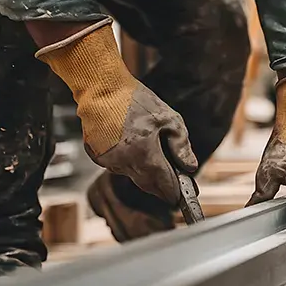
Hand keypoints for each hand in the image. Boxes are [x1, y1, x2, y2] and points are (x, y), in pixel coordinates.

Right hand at [36, 19, 196, 204]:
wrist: (102, 88)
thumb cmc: (135, 100)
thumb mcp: (169, 118)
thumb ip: (181, 145)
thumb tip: (189, 167)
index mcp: (144, 154)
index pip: (163, 184)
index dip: (174, 192)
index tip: (180, 197)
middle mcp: (124, 162)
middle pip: (147, 185)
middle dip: (160, 186)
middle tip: (171, 186)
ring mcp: (108, 160)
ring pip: (131, 175)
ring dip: (143, 172)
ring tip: (151, 157)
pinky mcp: (96, 156)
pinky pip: (116, 166)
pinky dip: (127, 162)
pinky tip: (131, 146)